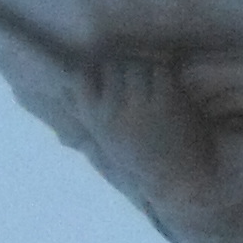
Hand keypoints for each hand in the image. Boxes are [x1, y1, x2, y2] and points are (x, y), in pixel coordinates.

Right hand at [73, 54, 242, 208]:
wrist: (179, 179)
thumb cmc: (143, 165)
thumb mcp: (106, 147)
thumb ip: (88, 126)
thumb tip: (63, 111)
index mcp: (96, 122)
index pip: (82, 79)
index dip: (94, 70)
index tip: (106, 73)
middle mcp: (114, 111)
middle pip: (113, 66)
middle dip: (124, 64)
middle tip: (136, 71)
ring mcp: (141, 104)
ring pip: (137, 66)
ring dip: (146, 65)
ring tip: (153, 75)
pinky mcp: (167, 100)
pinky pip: (161, 71)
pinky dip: (164, 71)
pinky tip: (168, 80)